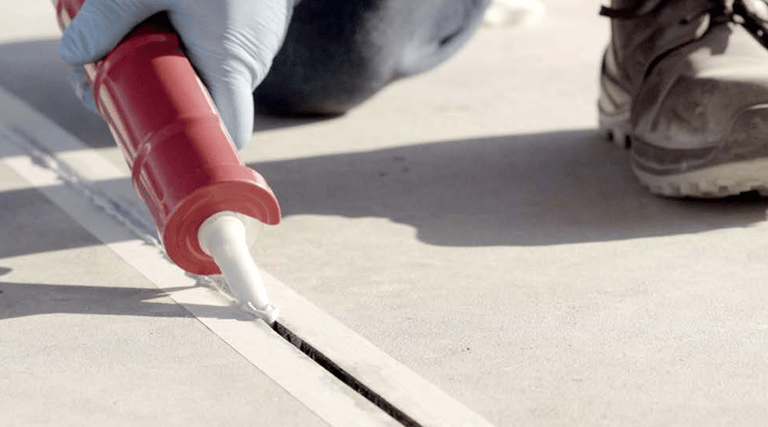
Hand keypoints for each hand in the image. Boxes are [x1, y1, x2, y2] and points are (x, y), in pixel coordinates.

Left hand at [59, 0, 294, 148]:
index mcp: (232, 66)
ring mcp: (253, 47)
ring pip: (207, 76)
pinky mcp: (252, 29)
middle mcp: (249, 65)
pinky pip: (218, 53)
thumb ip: (106, 20)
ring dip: (168, 69)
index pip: (230, 132)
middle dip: (154, 99)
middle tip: (103, 78)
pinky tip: (159, 26)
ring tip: (125, 43)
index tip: (154, 137)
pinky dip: (187, 48)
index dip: (199, 146)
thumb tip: (73, 55)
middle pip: (203, 104)